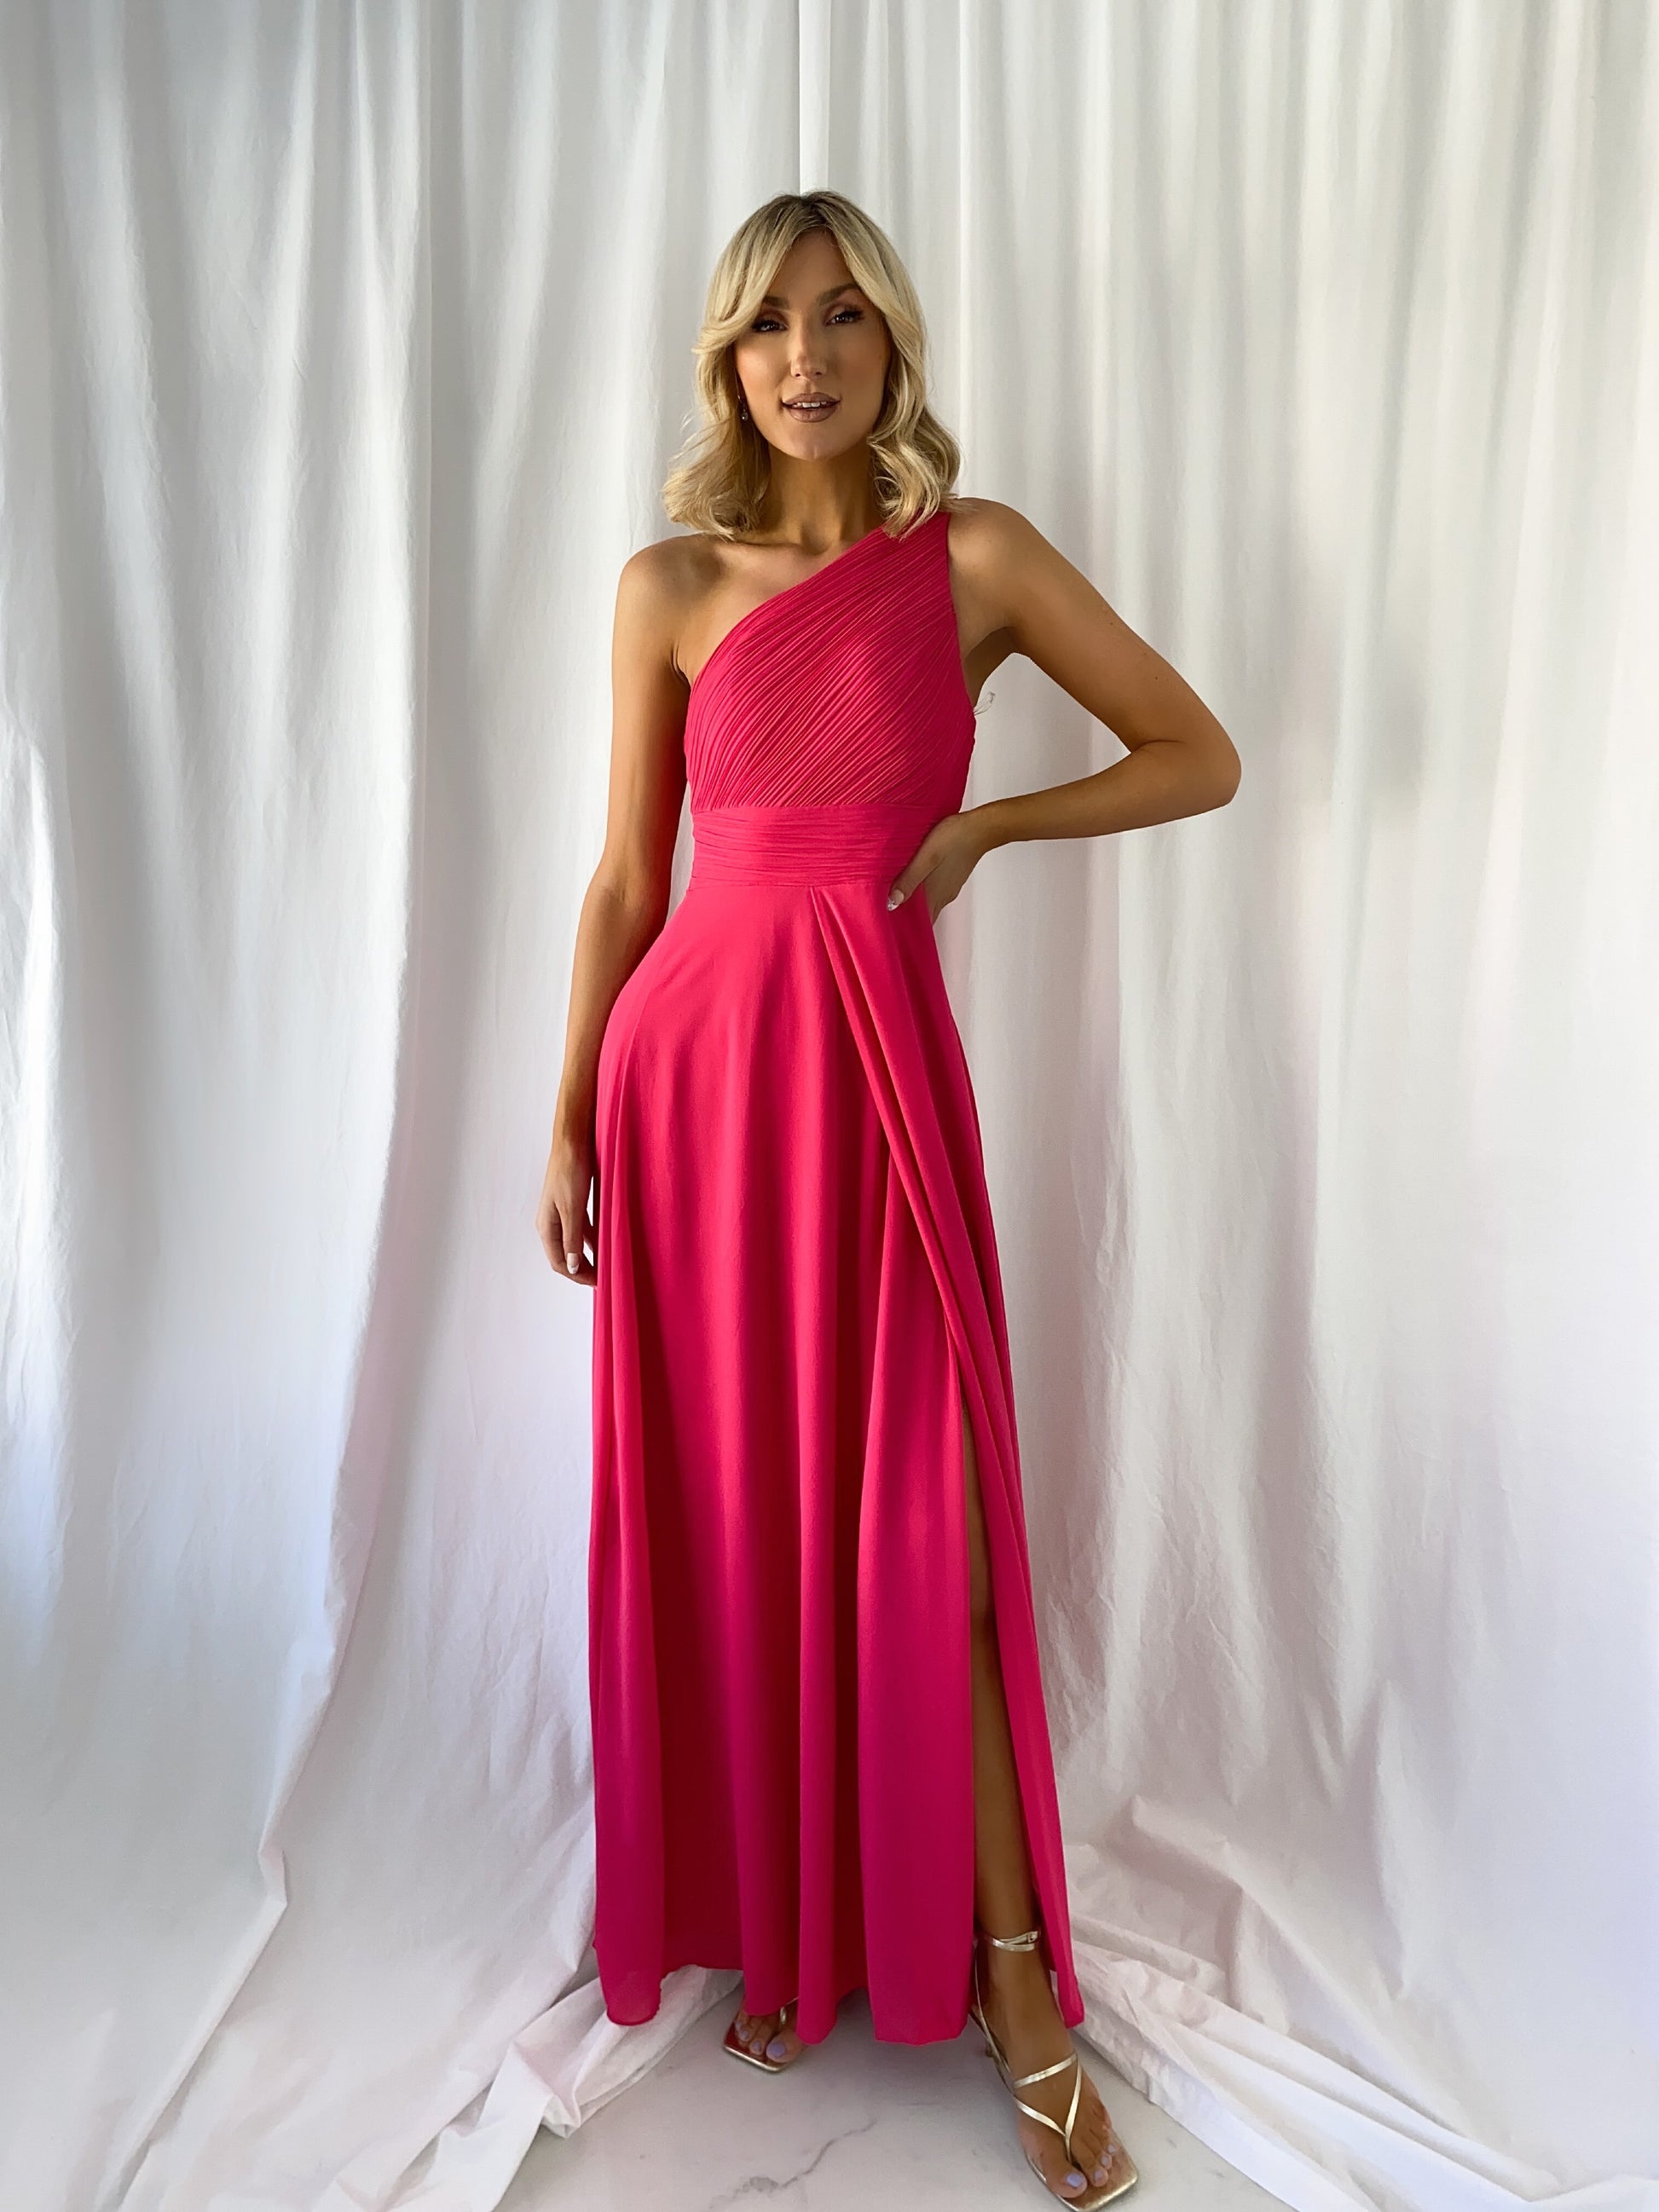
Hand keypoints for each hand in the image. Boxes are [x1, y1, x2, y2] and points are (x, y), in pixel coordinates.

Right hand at [537, 1123, 597, 1285]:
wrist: (573, 1142)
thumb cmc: (569, 1171)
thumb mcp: (572, 1208)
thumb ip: (571, 1238)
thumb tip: (571, 1266)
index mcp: (546, 1226)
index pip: (558, 1262)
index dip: (577, 1275)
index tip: (597, 1283)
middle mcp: (551, 1222)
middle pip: (565, 1256)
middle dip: (582, 1269)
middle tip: (604, 1278)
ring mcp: (562, 1213)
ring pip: (574, 1243)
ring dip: (588, 1255)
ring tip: (606, 1264)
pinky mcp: (573, 1203)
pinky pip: (582, 1229)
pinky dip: (592, 1239)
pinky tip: (605, 1243)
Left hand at [886, 809, 987, 922]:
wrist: (980, 828)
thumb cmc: (954, 839)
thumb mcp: (926, 857)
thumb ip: (910, 879)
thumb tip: (893, 901)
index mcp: (935, 894)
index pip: (922, 923)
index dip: (907, 928)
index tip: (891, 925)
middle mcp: (943, 896)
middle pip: (925, 916)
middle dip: (908, 917)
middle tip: (888, 912)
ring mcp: (948, 888)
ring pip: (929, 903)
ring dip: (915, 904)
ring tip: (897, 896)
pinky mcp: (951, 879)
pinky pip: (935, 892)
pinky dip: (923, 892)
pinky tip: (915, 881)